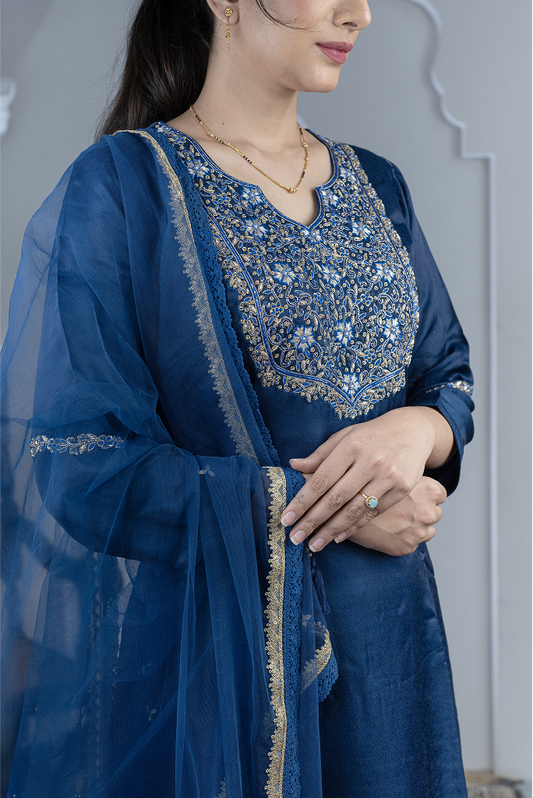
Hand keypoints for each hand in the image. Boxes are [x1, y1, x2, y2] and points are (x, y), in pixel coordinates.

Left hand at [281, 406, 452, 551]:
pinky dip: (354, 527)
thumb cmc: (372, 434)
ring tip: (314, 545)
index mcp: (351, 446)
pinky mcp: (402, 489)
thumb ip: (320, 454)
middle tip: (295, 537)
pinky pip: (373, 513)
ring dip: (331, 530)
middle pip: (336, 498)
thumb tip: (294, 466)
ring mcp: (388, 476)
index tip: (286, 518)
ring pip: (354, 510)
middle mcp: (370, 461)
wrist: (412, 431)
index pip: (321, 479)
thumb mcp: (345, 436)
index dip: (302, 501)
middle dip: (313, 521)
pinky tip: (338, 537)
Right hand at [337, 476, 445, 555]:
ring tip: (395, 521)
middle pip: (435, 512)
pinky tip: (389, 531)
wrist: (343, 510)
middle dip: (422, 512)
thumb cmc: (366, 487)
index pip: (440, 494)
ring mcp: (419, 531)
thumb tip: (410, 475)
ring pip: (427, 531)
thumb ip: (406, 477)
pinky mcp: (407, 547)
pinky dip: (403, 539)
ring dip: (415, 527)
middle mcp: (428, 511)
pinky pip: (412, 544)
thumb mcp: (389, 473)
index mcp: (428, 490)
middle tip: (402, 509)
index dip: (426, 494)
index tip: (415, 495)